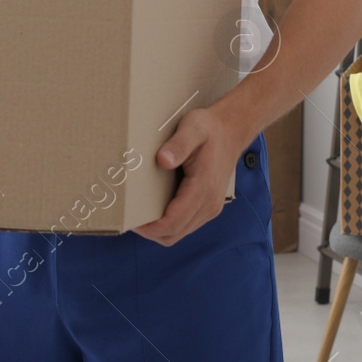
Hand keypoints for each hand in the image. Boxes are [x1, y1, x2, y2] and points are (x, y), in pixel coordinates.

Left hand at [131, 106, 247, 246]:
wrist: (232, 131)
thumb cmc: (210, 129)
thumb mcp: (193, 128)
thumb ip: (179, 144)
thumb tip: (162, 160)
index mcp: (204, 188)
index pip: (174, 221)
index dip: (151, 228)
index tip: (132, 221)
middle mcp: (209, 203)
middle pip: (175, 233)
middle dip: (151, 232)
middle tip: (130, 219)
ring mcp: (210, 207)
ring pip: (180, 232)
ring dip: (160, 230)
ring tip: (141, 216)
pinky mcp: (209, 206)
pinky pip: (186, 225)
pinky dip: (170, 224)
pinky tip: (157, 210)